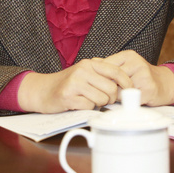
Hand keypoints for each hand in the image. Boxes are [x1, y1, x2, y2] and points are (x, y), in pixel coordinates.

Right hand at [17, 58, 133, 113]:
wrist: (42, 90)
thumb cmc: (68, 84)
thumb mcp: (84, 73)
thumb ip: (101, 75)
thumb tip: (126, 85)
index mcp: (89, 63)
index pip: (116, 71)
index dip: (127, 83)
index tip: (130, 91)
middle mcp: (82, 70)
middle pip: (111, 89)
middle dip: (111, 99)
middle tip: (104, 100)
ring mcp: (74, 83)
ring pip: (101, 99)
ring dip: (98, 104)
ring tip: (89, 101)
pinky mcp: (67, 97)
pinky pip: (89, 106)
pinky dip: (87, 109)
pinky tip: (79, 104)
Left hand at [103, 50, 173, 106]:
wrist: (165, 84)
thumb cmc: (142, 76)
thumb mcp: (126, 65)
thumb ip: (110, 64)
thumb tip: (91, 62)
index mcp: (128, 55)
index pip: (106, 65)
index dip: (99, 77)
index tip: (96, 84)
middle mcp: (136, 63)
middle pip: (111, 78)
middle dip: (107, 87)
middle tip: (105, 93)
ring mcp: (144, 76)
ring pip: (118, 90)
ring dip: (115, 96)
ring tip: (118, 96)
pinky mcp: (148, 89)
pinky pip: (129, 99)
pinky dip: (125, 102)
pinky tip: (128, 100)